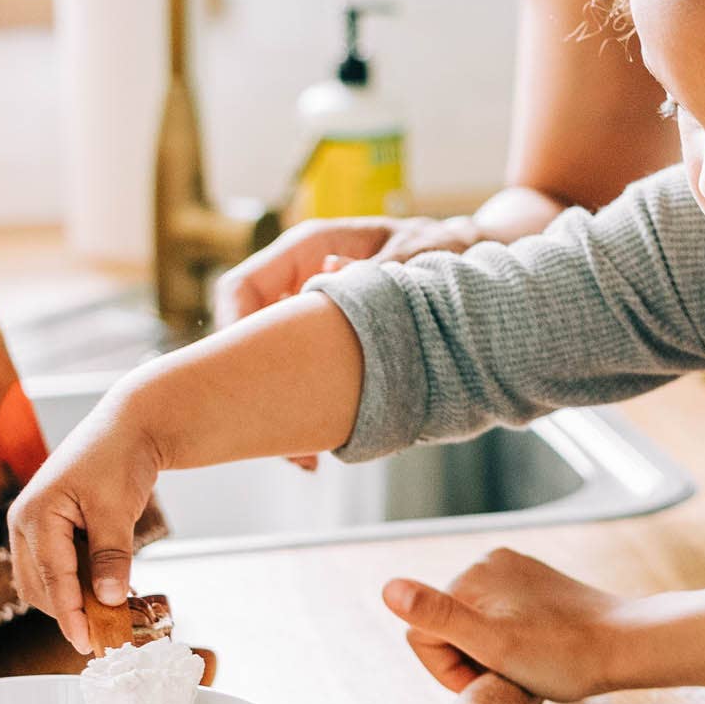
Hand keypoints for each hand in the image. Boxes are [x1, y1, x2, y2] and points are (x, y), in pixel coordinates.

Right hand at [7, 387, 160, 654]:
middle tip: (107, 633)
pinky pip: (57, 567)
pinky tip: (106, 590)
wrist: (129, 426)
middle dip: (69, 612)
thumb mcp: (117, 508)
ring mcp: (35, 526)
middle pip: (39, 587)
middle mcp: (26, 523)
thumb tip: (109, 600)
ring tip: (111, 614)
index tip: (87, 643)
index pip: (51, 578)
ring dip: (73, 599)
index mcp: (35, 514)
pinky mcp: (50, 529)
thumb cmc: (119, 457)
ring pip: (44, 581)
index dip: (70, 615)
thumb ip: (112, 555)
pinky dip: (78, 583)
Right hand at [214, 214, 484, 469]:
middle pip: (251, 336)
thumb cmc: (441, 244)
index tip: (246, 380)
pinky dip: (310, 412)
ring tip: (304, 459)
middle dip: (254, 391)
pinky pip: (306, 378)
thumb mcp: (415, 250)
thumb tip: (336, 272)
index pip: (243, 287)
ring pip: (275, 365)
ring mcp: (314, 314)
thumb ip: (379, 266)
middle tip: (278, 441)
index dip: (233, 330)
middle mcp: (302, 281)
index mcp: (309, 248)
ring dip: (282, 411)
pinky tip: (325, 445)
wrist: (471, 258)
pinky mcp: (332, 342)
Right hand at [384, 548, 628, 700]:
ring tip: (525, 665)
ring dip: (488, 652)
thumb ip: (439, 618)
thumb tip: (388, 588)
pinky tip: (536, 650)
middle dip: (468, 660)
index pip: (422, 634)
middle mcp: (487, 563)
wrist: (625, 644)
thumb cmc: (561, 656)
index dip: (449, 670)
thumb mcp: (493, 647)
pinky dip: (508, 638)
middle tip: (508, 675)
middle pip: (447, 628)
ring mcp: (512, 570)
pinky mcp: (533, 582)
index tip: (486, 680)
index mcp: (470, 576)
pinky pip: (499, 615)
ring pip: (472, 625)